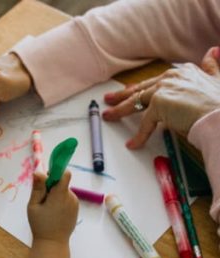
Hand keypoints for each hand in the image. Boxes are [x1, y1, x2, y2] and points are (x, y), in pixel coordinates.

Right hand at [27, 171, 77, 243]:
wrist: (53, 243)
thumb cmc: (40, 225)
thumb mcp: (33, 206)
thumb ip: (37, 188)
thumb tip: (38, 172)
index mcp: (60, 195)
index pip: (64, 174)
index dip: (56, 173)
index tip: (46, 180)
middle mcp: (71, 197)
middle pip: (62, 183)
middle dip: (52, 186)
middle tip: (42, 199)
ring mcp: (75, 203)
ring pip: (64, 190)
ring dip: (56, 194)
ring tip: (47, 208)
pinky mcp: (76, 209)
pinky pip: (67, 198)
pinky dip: (60, 201)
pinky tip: (54, 212)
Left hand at [102, 47, 219, 148]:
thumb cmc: (219, 105)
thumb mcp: (217, 80)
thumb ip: (212, 67)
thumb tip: (211, 53)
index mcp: (182, 72)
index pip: (154, 81)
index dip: (139, 88)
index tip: (129, 91)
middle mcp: (171, 77)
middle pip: (140, 89)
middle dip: (122, 96)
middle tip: (109, 99)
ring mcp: (163, 89)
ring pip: (135, 102)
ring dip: (119, 110)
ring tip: (108, 117)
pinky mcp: (159, 103)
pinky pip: (145, 123)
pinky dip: (139, 136)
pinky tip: (133, 143)